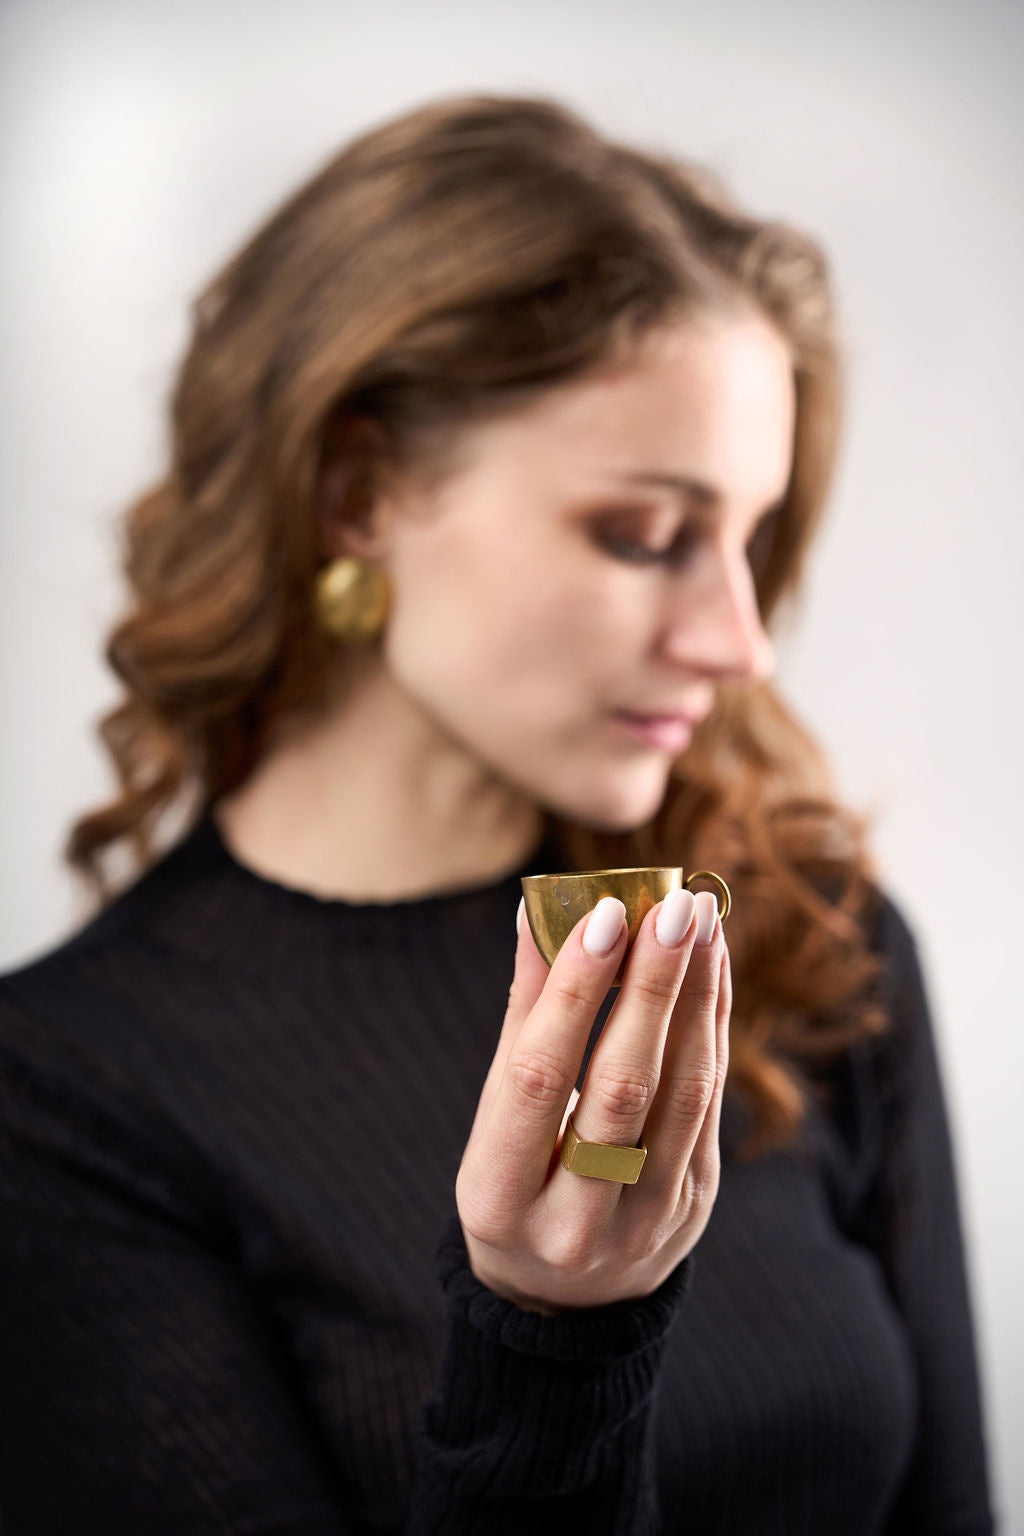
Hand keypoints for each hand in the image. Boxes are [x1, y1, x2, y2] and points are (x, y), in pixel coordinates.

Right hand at [456, 887, 729, 1312]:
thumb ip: (522, 1018)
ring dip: (696, 998)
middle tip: (671, 906)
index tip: (604, 915)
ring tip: (699, 918)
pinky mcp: (695, 1204)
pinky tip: (712, 966)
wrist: (562, 1303)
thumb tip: (538, 913)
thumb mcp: (495, 1119)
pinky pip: (709, 1102)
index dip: (573, 994)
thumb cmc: (515, 1182)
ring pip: (682, 1094)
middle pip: (622, 1088)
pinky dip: (713, 1026)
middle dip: (652, 988)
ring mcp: (646, 1221)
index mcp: (500, 1198)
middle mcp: (573, 1221)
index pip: (538, 1079)